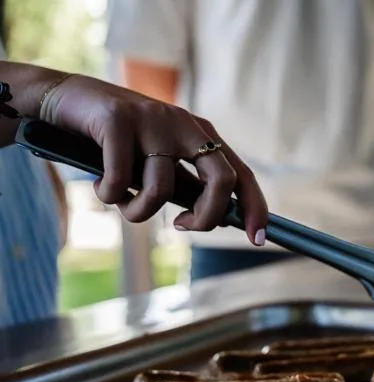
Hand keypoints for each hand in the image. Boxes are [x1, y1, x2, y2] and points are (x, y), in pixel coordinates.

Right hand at [38, 74, 267, 245]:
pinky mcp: (118, 120)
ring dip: (137, 211)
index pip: (241, 174)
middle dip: (206, 217)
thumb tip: (216, 219)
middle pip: (220, 180)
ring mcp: (153, 119)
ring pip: (161, 190)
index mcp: (201, 134)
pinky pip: (121, 181)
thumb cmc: (118, 142)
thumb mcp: (160, 161)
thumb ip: (187, 184)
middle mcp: (184, 124)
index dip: (255, 208)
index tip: (258, 239)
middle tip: (181, 226)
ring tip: (120, 201)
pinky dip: (109, 196)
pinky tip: (99, 185)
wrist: (66, 99)